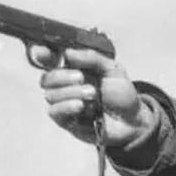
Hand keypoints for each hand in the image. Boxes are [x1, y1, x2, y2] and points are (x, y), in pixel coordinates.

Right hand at [33, 47, 154, 146]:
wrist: (133, 121)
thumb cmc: (122, 94)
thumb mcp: (112, 69)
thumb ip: (92, 58)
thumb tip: (68, 53)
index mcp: (72, 69)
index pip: (48, 60)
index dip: (42, 55)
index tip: (43, 53)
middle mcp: (65, 86)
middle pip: (46, 79)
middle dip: (62, 77)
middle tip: (82, 78)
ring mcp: (65, 105)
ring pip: (50, 95)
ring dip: (70, 93)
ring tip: (92, 95)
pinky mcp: (68, 122)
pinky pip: (55, 113)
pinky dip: (66, 107)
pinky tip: (80, 106)